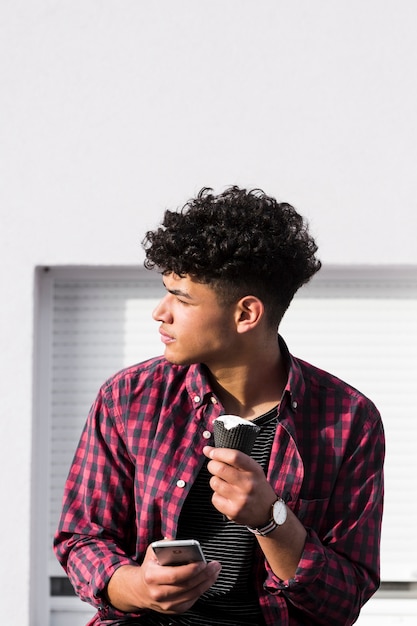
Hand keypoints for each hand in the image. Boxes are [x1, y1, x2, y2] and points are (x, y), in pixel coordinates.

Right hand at [106, 544, 220, 613]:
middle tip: (215, 565)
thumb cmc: (150, 567)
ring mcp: (166, 605)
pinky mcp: (173, 610)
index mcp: (152, 576)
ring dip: (207, 582)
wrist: (139, 589)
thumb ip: (166, 545)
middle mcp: (158, 593)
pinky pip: (191, 601)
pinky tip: (207, 581)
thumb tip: (183, 544)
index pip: (175, 575)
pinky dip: (201, 590)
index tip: (203, 562)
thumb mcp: (153, 551)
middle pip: (187, 585)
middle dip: (204, 575)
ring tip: (215, 572)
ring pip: (192, 594)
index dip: (191, 569)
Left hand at [203, 445, 275, 527]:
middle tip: (213, 466)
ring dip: (215, 481)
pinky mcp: (234, 511)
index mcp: (254, 470)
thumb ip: (235, 461)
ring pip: (215, 483)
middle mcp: (248, 484)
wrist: (267, 512)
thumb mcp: (254, 470)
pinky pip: (215, 498)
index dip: (219, 452)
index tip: (209, 451)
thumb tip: (209, 451)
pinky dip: (217, 496)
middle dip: (212, 465)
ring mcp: (241, 499)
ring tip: (223, 483)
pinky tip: (226, 497)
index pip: (234, 457)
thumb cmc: (256, 487)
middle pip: (220, 469)